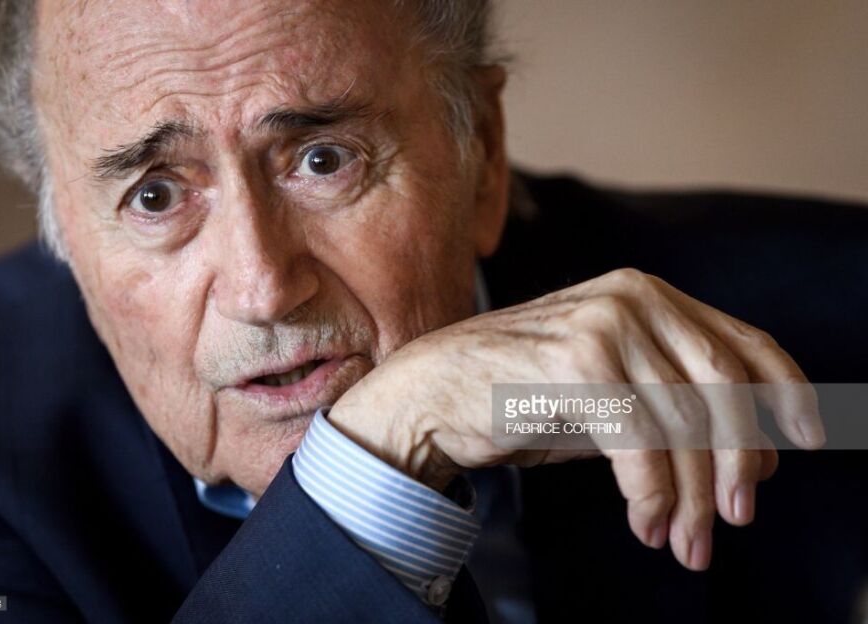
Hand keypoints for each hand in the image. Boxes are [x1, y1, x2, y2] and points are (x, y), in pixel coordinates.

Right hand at [328, 268, 823, 570]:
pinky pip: (643, 443)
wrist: (431, 390)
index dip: (788, 393)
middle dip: (739, 463)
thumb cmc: (521, 394)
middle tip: (735, 520)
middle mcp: (634, 297)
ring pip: (687, 423)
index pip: (743, 342)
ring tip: (684, 543)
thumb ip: (673, 404)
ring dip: (692, 498)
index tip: (808, 441)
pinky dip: (652, 495)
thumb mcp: (611, 390)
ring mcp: (606, 324)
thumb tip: (754, 456)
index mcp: (648, 294)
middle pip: (726, 387)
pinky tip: (645, 523)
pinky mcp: (579, 363)